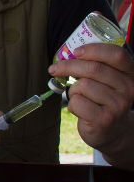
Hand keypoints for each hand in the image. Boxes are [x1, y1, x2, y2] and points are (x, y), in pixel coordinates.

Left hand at [50, 43, 133, 160]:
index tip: (75, 52)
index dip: (94, 50)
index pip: (116, 54)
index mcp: (130, 73)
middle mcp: (129, 88)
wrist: (112, 131)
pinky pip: (78, 102)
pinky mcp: (105, 119)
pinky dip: (72, 104)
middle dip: (68, 66)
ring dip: (73, 90)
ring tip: (78, 97)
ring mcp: (118, 105)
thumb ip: (95, 66)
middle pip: (94, 68)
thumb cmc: (103, 99)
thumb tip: (66, 54)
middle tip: (54, 69)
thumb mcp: (107, 81)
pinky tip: (80, 110)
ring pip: (83, 85)